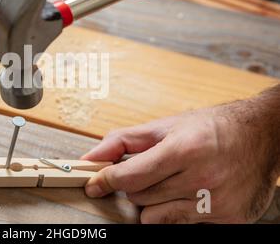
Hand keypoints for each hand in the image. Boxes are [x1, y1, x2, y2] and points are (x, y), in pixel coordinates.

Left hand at [83, 86, 279, 222]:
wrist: (261, 135)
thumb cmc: (211, 127)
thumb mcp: (166, 126)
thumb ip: (124, 140)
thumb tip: (91, 157)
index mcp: (184, 150)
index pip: (129, 177)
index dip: (106, 180)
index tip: (95, 183)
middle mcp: (202, 179)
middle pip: (140, 198)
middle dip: (137, 185)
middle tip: (153, 170)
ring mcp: (216, 204)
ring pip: (156, 217)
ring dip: (155, 201)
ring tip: (173, 181)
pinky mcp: (228, 220)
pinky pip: (180, 226)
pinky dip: (177, 211)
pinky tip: (191, 192)